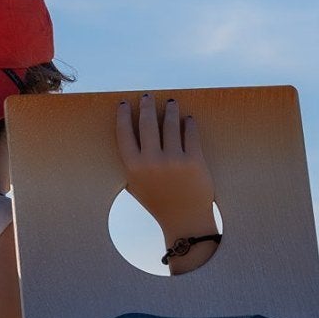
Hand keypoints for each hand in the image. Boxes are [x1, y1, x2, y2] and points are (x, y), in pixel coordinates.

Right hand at [114, 92, 215, 236]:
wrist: (185, 221)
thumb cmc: (159, 202)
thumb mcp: (136, 185)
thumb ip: (132, 162)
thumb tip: (130, 132)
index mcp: (133, 167)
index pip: (124, 133)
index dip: (123, 115)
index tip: (125, 104)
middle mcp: (151, 161)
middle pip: (147, 123)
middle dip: (147, 105)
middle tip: (148, 96)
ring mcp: (173, 160)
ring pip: (170, 124)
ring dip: (170, 110)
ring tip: (171, 103)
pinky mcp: (194, 160)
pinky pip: (190, 133)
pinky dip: (188, 123)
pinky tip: (188, 119)